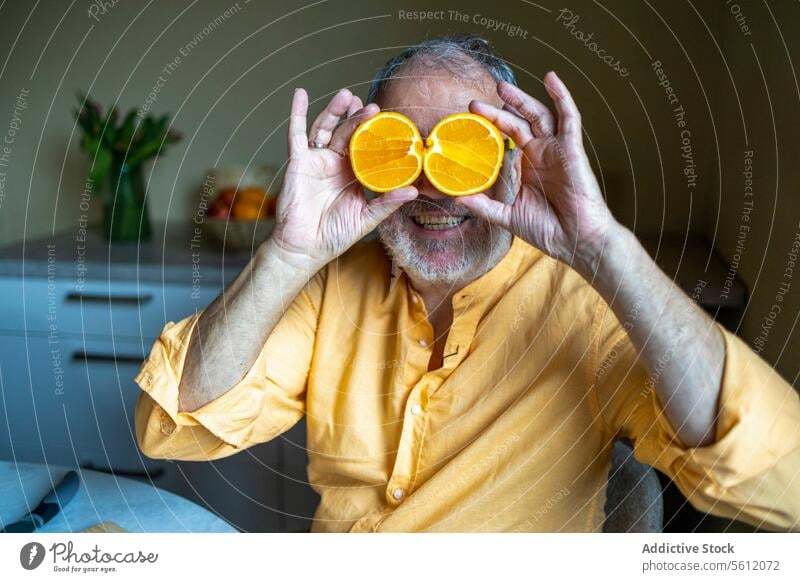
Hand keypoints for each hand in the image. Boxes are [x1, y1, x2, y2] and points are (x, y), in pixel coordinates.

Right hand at [270, 88, 417, 268]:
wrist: (304, 248)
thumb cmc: (334, 236)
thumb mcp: (366, 219)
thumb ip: (387, 203)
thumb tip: (413, 192)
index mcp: (353, 174)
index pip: (366, 148)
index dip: (375, 134)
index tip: (389, 121)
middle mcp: (335, 164)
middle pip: (347, 133)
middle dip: (358, 118)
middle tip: (372, 106)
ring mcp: (316, 160)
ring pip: (326, 128)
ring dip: (335, 110)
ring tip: (347, 95)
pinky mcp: (298, 162)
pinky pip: (296, 134)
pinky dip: (297, 113)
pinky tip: (301, 95)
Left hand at [459, 72, 618, 273]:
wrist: (575, 241)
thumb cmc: (547, 230)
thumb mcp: (508, 216)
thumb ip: (484, 206)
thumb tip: (456, 198)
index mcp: (526, 165)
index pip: (505, 138)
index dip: (489, 126)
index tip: (468, 119)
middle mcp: (541, 153)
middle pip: (518, 122)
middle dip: (498, 109)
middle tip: (475, 102)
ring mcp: (557, 149)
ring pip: (539, 115)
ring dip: (522, 99)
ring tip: (502, 87)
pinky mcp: (573, 149)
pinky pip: (569, 118)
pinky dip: (562, 96)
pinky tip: (551, 79)